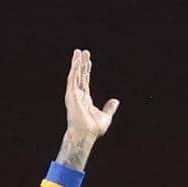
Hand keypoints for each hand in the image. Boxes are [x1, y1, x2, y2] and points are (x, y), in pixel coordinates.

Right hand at [59, 48, 117, 169]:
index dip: (86, 70)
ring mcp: (74, 95)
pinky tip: (76, 61)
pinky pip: (72, 79)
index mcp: (85, 99)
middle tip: (81, 52)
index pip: (85, 81)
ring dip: (76, 63)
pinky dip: (74, 70)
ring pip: (74, 75)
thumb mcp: (106, 116)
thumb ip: (109, 108)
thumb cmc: (94, 129)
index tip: (88, 61)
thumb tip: (115, 101)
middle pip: (79, 75)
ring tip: (78, 52)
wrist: (86, 134)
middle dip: (81, 63)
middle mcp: (78, 95)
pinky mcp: (71, 95)